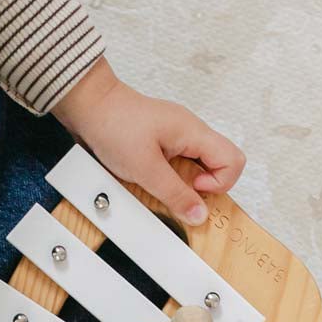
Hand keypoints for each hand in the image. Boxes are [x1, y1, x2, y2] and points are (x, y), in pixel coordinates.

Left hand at [52, 57, 245, 229]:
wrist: (88, 106)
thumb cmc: (114, 125)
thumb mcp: (146, 168)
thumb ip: (176, 194)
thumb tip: (200, 215)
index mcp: (194, 132)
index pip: (233, 160)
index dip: (219, 183)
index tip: (193, 189)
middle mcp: (191, 132)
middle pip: (220, 163)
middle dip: (206, 185)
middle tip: (179, 190)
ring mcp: (178, 135)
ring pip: (199, 165)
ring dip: (185, 182)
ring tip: (160, 183)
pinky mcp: (163, 141)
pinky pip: (180, 163)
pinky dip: (170, 176)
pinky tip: (151, 177)